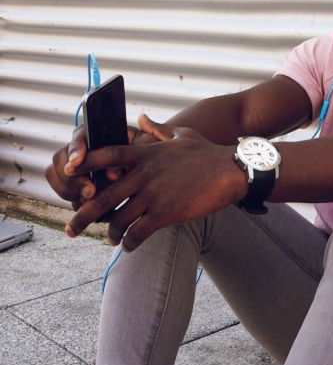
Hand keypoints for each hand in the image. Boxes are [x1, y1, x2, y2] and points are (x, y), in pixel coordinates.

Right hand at [45, 124, 151, 208]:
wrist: (151, 165)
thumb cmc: (147, 149)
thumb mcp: (145, 145)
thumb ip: (131, 154)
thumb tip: (113, 174)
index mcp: (95, 133)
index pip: (78, 137)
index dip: (75, 150)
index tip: (76, 163)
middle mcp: (81, 149)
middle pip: (60, 160)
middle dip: (73, 178)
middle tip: (90, 191)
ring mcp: (76, 168)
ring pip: (59, 179)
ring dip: (72, 191)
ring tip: (92, 200)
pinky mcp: (77, 186)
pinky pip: (66, 195)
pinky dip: (76, 201)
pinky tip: (91, 208)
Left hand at [64, 114, 247, 250]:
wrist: (232, 170)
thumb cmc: (206, 152)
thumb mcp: (181, 134)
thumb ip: (157, 129)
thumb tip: (142, 118)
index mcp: (145, 154)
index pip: (106, 156)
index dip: (85, 164)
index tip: (68, 174)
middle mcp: (144, 174)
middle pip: (103, 196)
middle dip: (83, 216)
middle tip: (70, 229)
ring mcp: (154, 195)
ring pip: (118, 219)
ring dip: (110, 233)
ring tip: (110, 238)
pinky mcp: (166, 213)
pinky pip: (138, 233)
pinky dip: (130, 243)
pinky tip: (129, 246)